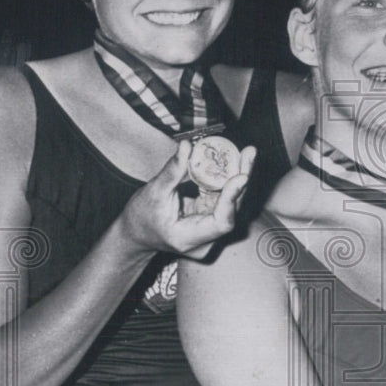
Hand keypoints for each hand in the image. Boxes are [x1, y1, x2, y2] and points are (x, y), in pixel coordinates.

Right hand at [121, 140, 256, 259]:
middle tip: (249, 153)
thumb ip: (173, 171)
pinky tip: (235, 161)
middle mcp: (206, 239)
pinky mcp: (210, 219)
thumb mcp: (154, 193)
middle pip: (232, 210)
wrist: (136, 234)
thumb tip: (187, 145)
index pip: (221, 222)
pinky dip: (228, 181)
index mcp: (189, 238)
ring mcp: (210, 231)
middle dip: (242, 180)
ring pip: (232, 204)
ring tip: (247, 153)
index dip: (232, 199)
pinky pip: (224, 199)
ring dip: (239, 177)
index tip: (241, 176)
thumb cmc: (141, 218)